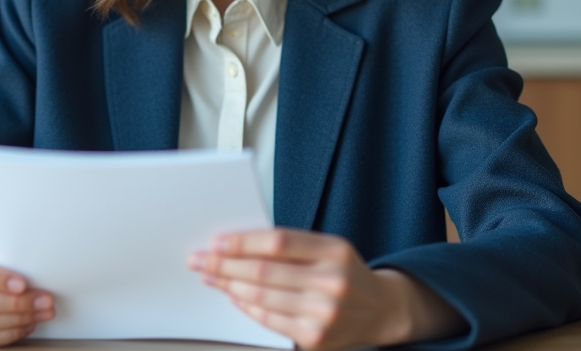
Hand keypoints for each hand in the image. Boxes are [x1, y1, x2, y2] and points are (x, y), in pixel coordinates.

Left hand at [188, 229, 464, 350]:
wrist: (380, 310)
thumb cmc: (344, 273)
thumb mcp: (329, 248)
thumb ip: (292, 246)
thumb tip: (237, 244)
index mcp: (335, 250)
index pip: (278, 242)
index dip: (242, 241)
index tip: (217, 241)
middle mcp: (332, 281)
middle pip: (264, 270)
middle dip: (225, 264)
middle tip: (200, 260)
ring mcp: (324, 313)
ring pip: (261, 296)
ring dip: (228, 285)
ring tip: (210, 276)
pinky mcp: (315, 338)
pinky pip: (268, 319)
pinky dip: (246, 306)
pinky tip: (234, 295)